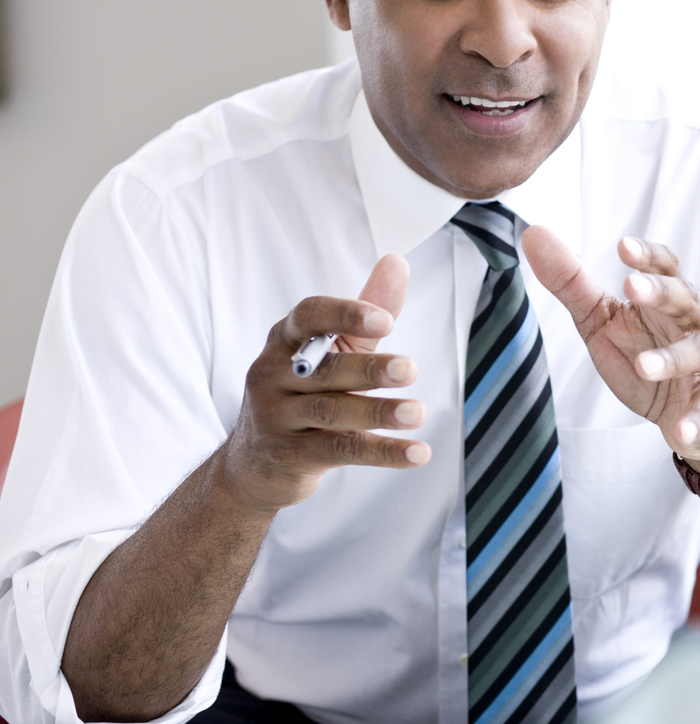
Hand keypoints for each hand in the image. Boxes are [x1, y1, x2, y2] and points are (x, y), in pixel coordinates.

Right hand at [220, 254, 429, 512]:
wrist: (256, 464)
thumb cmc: (304, 393)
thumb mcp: (333, 351)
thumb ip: (365, 313)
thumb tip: (397, 261)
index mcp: (284, 340)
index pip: (307, 317)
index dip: (345, 315)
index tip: (385, 321)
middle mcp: (273, 376)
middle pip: (325, 370)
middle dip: (369, 369)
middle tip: (410, 368)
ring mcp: (277, 419)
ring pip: (332, 413)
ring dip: (379, 412)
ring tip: (418, 411)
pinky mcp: (291, 457)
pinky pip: (341, 451)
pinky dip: (383, 452)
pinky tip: (417, 453)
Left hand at [521, 228, 699, 477]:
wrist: (691, 419)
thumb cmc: (646, 359)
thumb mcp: (602, 322)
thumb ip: (572, 283)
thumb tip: (534, 234)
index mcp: (669, 299)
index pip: (666, 267)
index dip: (648, 256)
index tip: (623, 248)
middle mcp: (696, 322)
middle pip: (685, 298)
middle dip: (661, 292)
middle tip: (632, 288)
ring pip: (697, 351)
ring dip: (672, 358)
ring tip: (643, 365)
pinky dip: (696, 419)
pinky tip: (680, 431)